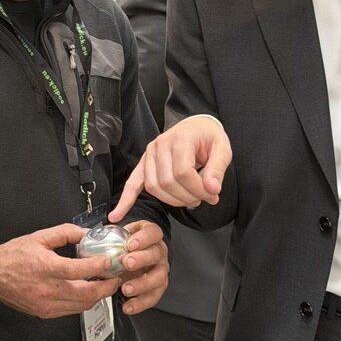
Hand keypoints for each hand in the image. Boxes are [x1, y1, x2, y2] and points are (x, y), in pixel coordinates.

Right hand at [0, 224, 122, 318]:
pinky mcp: (44, 313)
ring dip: (98, 296)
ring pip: (81, 305)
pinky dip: (84, 302)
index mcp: (44, 267)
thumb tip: (87, 233)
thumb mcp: (39, 237)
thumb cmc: (13, 255)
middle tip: (116, 277)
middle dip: (105, 287)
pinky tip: (89, 292)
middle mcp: (46, 289)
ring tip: (106, 284)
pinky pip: (71, 310)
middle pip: (85, 294)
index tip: (110, 262)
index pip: (77, 271)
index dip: (97, 267)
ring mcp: (46, 304)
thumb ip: (65, 233)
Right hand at [108, 116, 231, 221]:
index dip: (198, 189)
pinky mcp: (144, 163)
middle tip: (204, 199)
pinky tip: (117, 214)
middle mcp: (160, 145)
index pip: (183, 172)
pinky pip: (132, 183)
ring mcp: (149, 154)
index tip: (213, 195)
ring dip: (172, 200)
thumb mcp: (222, 149)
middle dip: (188, 196)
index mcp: (179, 139)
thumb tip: (212, 189)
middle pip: (168, 182)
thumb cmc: (208, 138)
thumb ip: (217, 169)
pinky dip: (125, 200)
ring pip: (154, 187)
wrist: (197, 126)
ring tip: (190, 199)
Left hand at [119, 220, 168, 314]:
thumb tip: (107, 223)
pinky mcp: (157, 287)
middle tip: (127, 264)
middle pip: (156, 254)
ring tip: (126, 289)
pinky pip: (153, 296)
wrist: (131, 259)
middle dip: (142, 259)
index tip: (130, 245)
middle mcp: (158, 252)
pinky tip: (128, 305)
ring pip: (158, 277)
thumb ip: (114, 228)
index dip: (144, 238)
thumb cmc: (126, 246)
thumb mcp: (120, 233)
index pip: (153, 233)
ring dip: (142, 284)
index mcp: (150, 236)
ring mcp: (160, 270)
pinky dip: (140, 303)